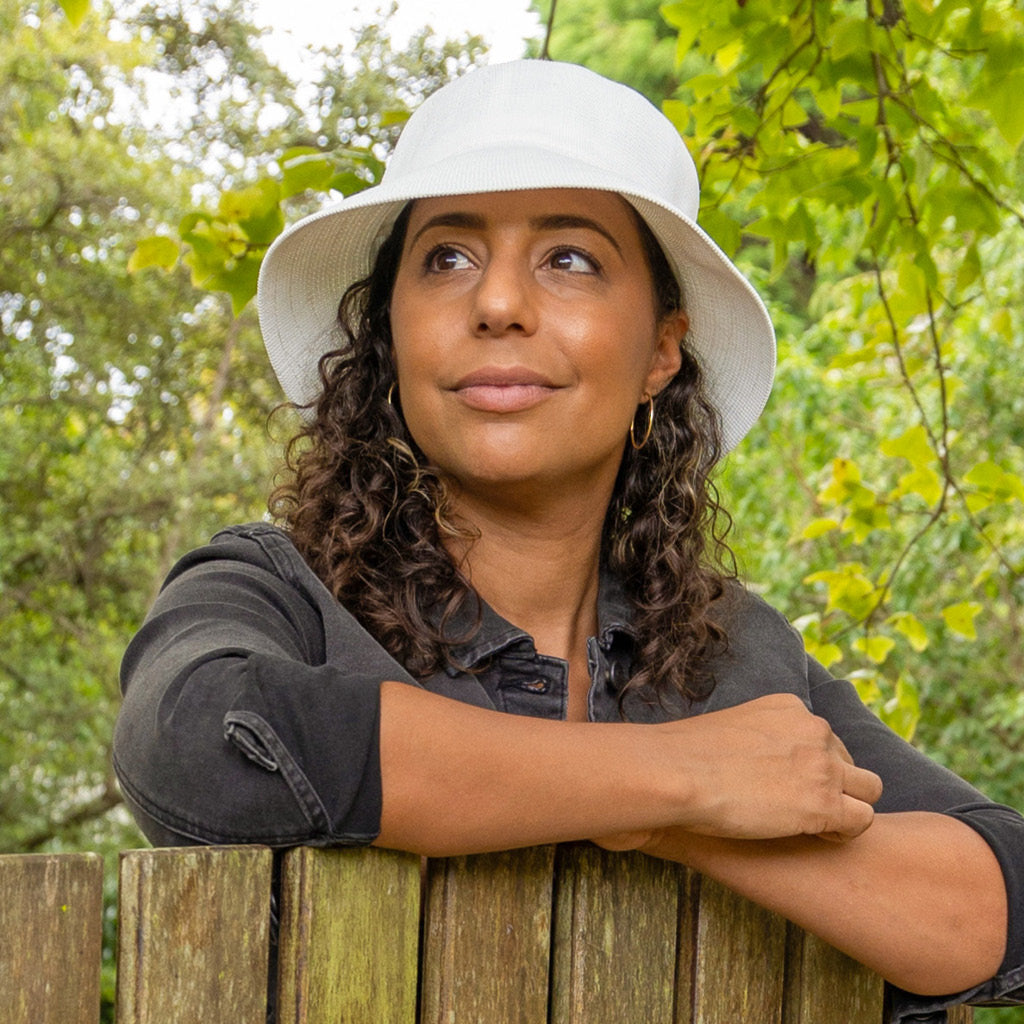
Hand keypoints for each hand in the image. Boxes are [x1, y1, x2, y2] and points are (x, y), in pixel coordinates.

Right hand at [594, 694, 881, 849]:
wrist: (677, 773)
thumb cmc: (686, 756)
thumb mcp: (731, 728)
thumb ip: (758, 739)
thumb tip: (751, 762)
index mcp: (789, 707)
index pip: (823, 738)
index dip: (809, 766)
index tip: (785, 784)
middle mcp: (814, 729)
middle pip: (847, 761)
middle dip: (832, 785)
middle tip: (797, 808)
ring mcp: (823, 766)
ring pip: (869, 789)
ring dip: (847, 807)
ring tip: (812, 824)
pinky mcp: (825, 803)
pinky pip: (863, 819)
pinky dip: (844, 832)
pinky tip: (814, 836)